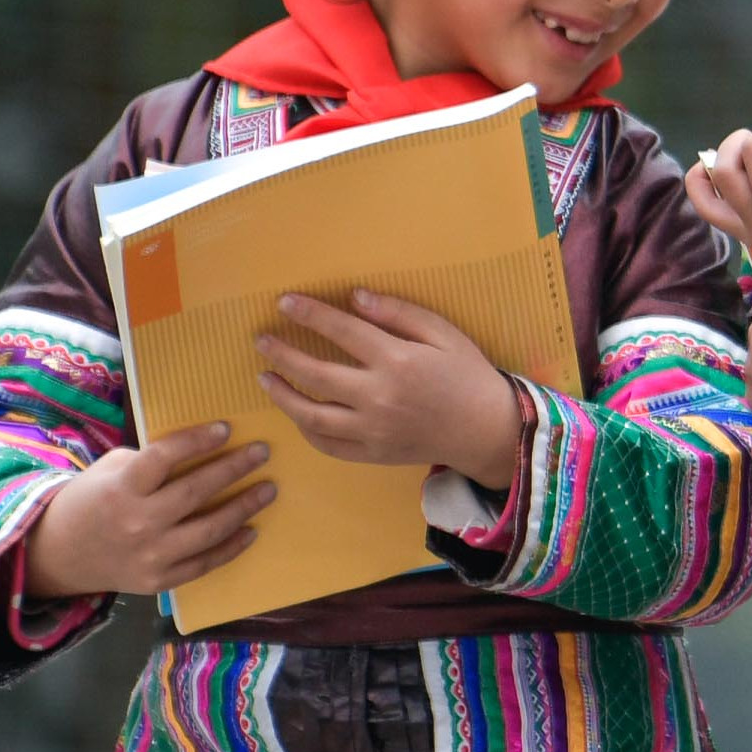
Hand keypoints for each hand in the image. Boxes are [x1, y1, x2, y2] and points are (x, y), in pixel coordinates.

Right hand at [16, 421, 271, 602]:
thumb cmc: (91, 501)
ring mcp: (150, 555)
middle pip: (196, 492)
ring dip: (245, 507)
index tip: (227, 428)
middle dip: (235, 469)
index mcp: (121, 488)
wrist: (60, 553)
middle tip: (263, 452)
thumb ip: (148, 462)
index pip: (164, 457)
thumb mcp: (109, 471)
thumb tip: (199, 448)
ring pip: (209, 529)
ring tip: (268, 489)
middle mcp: (137, 521)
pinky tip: (251, 529)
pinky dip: (232, 547)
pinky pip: (205, 563)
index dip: (197, 441)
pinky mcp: (159, 581)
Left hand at [255, 290, 526, 486]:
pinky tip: (296, 413)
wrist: (489, 431)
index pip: (340, 330)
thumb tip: (355, 297)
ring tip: (265, 378)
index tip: (283, 302)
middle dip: (281, 354)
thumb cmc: (469, 376)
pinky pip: (328, 445)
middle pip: (315, 373)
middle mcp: (379, 396)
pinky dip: (306, 429)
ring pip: (311, 415)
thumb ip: (399, 313)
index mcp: (397, 360)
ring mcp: (373, 429)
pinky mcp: (373, 453)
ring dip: (282, 395)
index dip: (308, 314)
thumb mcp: (444, 334)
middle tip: (261, 341)